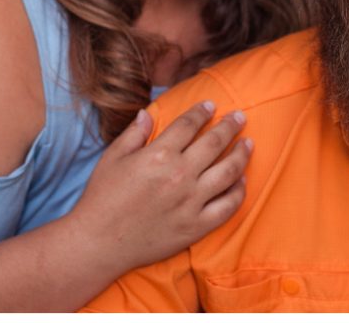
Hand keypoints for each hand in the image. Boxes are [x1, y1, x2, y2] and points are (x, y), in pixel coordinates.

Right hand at [72, 101, 251, 273]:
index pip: (189, 125)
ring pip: (228, 172)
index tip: (211, 105)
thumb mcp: (112, 158)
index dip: (202, 112)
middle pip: (214, 142)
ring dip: (242, 154)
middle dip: (230, 126)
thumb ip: (133, 133)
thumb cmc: (102, 198)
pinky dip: (239, 191)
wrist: (99, 242)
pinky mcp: (196, 226)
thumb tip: (147, 113)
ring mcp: (191, 202)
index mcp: (158, 154)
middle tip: (240, 117)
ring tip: (248, 143)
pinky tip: (242, 180)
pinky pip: (228, 206)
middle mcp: (179, 175)